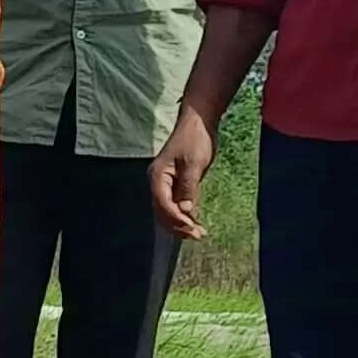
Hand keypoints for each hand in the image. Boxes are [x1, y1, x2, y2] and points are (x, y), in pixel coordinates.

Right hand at [152, 108, 218, 240]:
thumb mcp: (194, 163)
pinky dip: (185, 215)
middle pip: (163, 212)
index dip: (176, 219)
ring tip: (199, 233)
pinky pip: (176, 204)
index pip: (163, 204)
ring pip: (169, 211)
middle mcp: (158, 182)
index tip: (192, 228)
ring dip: (182, 223)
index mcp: (158, 176)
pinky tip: (196, 222)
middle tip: (197, 235)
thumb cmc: (195, 139)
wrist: (198, 122)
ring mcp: (166, 184)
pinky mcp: (176, 184)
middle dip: (178, 225)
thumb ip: (188, 187)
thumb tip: (185, 211)